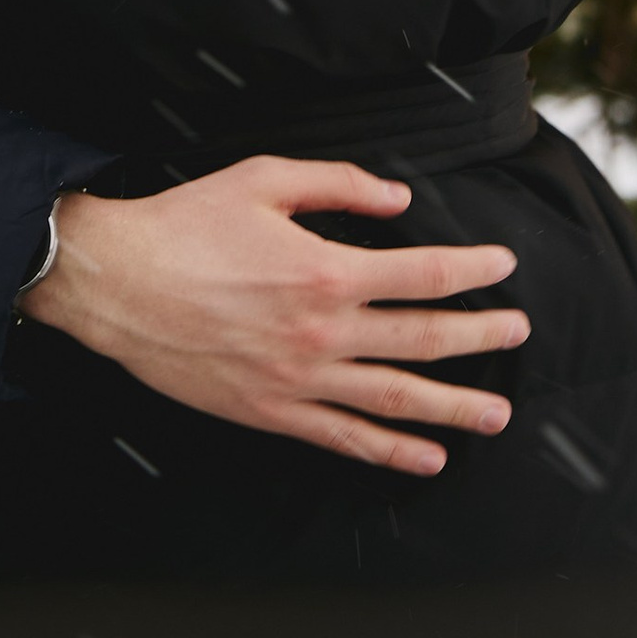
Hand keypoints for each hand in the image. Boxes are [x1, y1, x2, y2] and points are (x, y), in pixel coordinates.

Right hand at [22, 156, 528, 474]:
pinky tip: (426, 458)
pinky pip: (343, 438)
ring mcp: (299, 379)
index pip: (425, 273)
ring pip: (395, 399)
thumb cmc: (185, 225)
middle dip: (481, 337)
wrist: (117, 284)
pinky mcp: (271, 411)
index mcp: (327, 270)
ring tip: (496, 414)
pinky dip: (389, 452)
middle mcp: (322, 331)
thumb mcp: (263, 179)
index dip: (474, 270)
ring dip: (453, 406)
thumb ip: (339, 185)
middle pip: (424, 339)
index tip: (504, 267)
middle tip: (519, 334)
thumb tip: (398, 199)